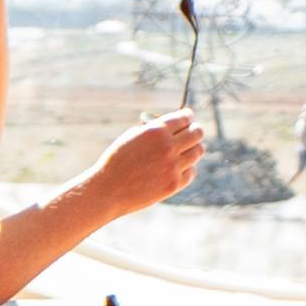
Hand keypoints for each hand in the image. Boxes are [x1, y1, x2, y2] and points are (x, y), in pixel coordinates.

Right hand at [86, 107, 201, 225]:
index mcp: (156, 131)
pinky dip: (187, 168)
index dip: (188, 116)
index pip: (184, 118)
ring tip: (190, 149)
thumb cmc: (116, 161)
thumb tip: (172, 127)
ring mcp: (173, 166)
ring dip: (194, 149)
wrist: (108, 190)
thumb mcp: (131, 136)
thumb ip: (153, 130)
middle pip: (197, 133)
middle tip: (193, 132)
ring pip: (198, 152)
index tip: (189, 117)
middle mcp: (168, 147)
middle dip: (195, 131)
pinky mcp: (174, 184)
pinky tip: (181, 167)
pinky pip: (191, 172)